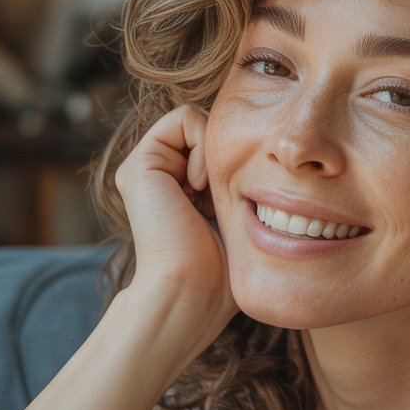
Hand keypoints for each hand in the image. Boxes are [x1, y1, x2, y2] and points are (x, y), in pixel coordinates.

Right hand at [115, 104, 236, 346]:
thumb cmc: (221, 273)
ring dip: (215, 154)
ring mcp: (145, 169)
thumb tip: (270, 163)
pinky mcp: (139, 163)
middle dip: (226, 158)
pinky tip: (200, 185)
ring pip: (199, 121)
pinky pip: (185, 118)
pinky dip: (204, 146)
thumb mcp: (238, 221)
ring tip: (207, 194)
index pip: (219, 146)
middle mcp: (158, 176)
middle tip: (219, 201)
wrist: (190, 292)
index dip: (238, 165)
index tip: (231, 206)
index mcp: (177, 190)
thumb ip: (241, 188)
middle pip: (210, 131)